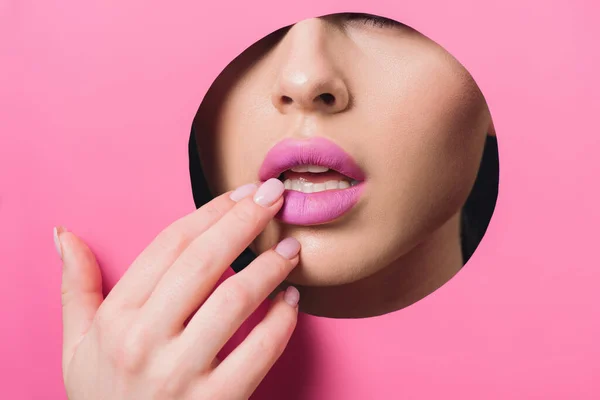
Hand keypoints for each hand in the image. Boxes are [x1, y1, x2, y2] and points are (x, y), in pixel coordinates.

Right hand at [56, 178, 300, 399]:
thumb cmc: (105, 397)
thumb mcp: (77, 345)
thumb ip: (76, 288)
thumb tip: (65, 235)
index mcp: (116, 318)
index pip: (169, 245)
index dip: (209, 212)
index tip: (238, 194)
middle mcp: (145, 341)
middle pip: (204, 261)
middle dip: (245, 221)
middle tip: (273, 197)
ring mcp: (182, 373)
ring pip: (236, 300)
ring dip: (270, 267)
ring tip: (291, 248)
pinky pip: (260, 351)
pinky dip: (283, 321)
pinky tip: (291, 300)